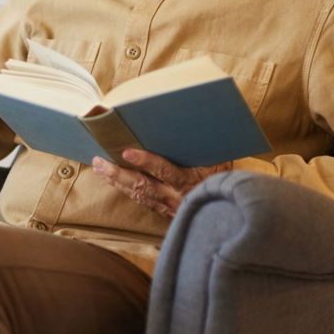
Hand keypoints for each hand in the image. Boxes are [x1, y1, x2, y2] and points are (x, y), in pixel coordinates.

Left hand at [91, 149, 231, 218]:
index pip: (166, 171)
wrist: (234, 212)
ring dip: (116, 181)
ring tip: (99, 168)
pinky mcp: (166, 212)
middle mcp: (177, 196)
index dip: (146, 162)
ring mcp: (170, 206)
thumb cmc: (227, 179)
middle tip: (99, 161)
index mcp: (191, 181)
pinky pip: (142, 201)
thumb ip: (203, 147)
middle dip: (118, 174)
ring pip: (138, 194)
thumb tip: (196, 121)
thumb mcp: (221, 161)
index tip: (128, 152)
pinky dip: (125, 190)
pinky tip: (113, 181)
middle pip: (143, 186)